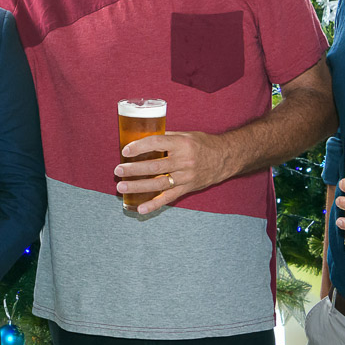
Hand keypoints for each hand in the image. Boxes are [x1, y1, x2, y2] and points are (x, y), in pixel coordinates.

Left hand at [116, 130, 236, 213]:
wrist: (225, 158)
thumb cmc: (203, 144)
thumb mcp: (186, 135)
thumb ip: (166, 138)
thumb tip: (142, 138)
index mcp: (182, 144)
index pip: (157, 143)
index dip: (139, 146)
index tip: (125, 150)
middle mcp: (184, 161)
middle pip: (154, 166)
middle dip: (133, 169)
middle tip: (118, 170)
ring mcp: (186, 177)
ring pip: (158, 183)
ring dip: (138, 186)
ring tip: (122, 186)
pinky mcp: (187, 188)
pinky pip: (169, 198)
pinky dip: (154, 204)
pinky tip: (140, 208)